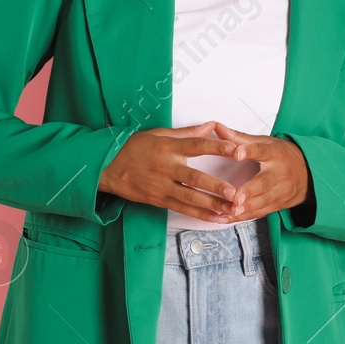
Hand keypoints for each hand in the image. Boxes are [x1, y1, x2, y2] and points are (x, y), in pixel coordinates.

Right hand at [99, 120, 242, 223]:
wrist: (108, 167)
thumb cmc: (134, 147)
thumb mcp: (159, 133)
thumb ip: (187, 132)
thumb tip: (211, 125)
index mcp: (167, 147)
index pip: (196, 146)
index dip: (217, 147)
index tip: (236, 150)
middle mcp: (166, 167)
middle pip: (194, 178)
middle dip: (216, 187)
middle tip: (235, 193)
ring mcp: (162, 186)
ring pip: (190, 198)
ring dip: (212, 205)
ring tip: (231, 209)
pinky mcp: (159, 200)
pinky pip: (182, 209)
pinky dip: (200, 215)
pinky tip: (216, 218)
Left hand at [210, 122, 310, 222]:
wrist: (309, 175)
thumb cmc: (282, 156)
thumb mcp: (265, 143)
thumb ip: (239, 138)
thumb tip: (217, 127)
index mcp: (274, 154)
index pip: (261, 150)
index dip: (249, 151)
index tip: (237, 153)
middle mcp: (279, 173)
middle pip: (264, 183)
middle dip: (249, 191)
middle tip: (236, 198)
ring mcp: (280, 191)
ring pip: (262, 201)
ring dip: (245, 208)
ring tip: (228, 211)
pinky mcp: (278, 204)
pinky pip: (260, 212)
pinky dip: (244, 217)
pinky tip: (229, 218)